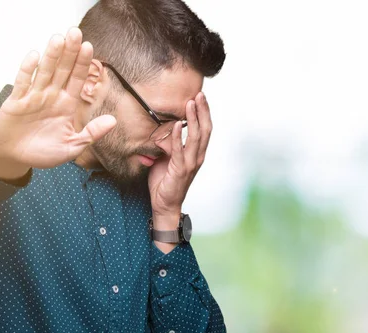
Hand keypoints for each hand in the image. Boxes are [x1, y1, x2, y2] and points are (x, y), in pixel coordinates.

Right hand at [0, 27, 115, 179]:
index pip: (78, 80)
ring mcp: (34, 97)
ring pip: (44, 72)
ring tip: (59, 39)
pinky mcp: (16, 101)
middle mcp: (52, 97)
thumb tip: (113, 121)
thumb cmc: (44, 153)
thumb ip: (91, 134)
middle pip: (62, 70)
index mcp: (67, 106)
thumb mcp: (72, 146)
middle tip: (75, 33)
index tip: (89, 47)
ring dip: (51, 56)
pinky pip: (23, 82)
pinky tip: (34, 56)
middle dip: (69, 52)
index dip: (83, 64)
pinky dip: (28, 70)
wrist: (16, 158)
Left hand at [148, 92, 211, 217]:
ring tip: (190, 103)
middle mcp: (197, 157)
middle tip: (199, 94)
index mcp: (197, 153)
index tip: (200, 96)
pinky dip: (179, 136)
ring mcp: (190, 164)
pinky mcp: (180, 170)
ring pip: (196, 137)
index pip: (205, 129)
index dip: (204, 112)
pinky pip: (180, 150)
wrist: (164, 204)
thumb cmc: (165, 181)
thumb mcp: (166, 157)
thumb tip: (162, 129)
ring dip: (193, 119)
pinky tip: (178, 124)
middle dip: (203, 110)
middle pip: (205, 129)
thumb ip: (168, 143)